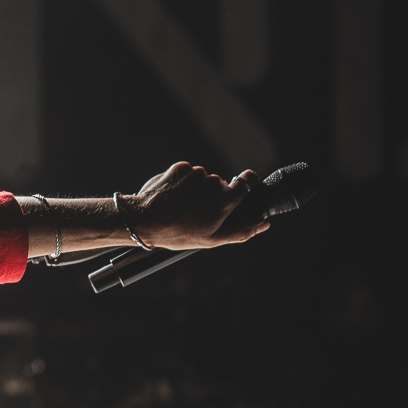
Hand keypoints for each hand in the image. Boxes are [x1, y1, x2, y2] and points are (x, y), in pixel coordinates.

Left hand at [124, 162, 265, 250]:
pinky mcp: (180, 168)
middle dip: (212, 195)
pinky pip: (188, 172)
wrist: (143, 221)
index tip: (235, 192)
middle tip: (196, 212)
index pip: (246, 181)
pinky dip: (182, 182)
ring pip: (203, 178)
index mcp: (225, 199)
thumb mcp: (211, 239)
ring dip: (195, 189)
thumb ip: (241, 231)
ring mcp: (195, 173)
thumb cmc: (178, 233)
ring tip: (181, 206)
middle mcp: (213, 182)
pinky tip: (172, 197)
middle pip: (221, 183)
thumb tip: (264, 224)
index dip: (242, 186)